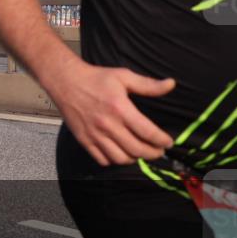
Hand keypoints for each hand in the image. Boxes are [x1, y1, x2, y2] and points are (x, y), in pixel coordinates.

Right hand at [46, 62, 175, 166]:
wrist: (65, 82)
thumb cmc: (95, 78)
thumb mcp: (123, 76)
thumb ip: (148, 84)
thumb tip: (171, 84)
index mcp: (120, 109)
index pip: (148, 132)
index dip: (162, 141)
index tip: (168, 142)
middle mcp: (108, 125)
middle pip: (137, 149)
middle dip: (153, 153)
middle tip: (158, 150)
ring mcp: (94, 135)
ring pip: (121, 159)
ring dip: (135, 159)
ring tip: (140, 152)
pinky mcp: (84, 140)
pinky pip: (102, 159)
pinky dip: (114, 160)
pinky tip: (120, 153)